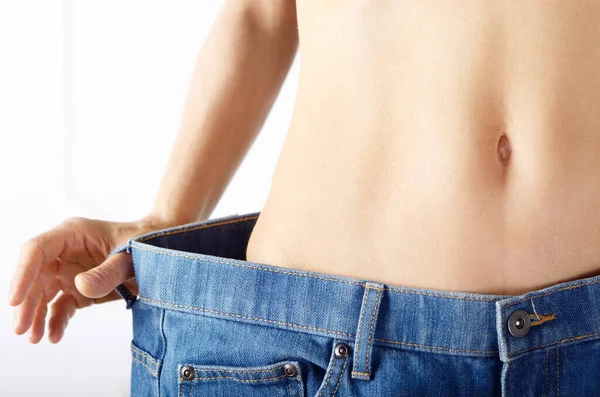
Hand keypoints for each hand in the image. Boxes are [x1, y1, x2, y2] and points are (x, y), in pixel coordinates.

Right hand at [8, 215, 171, 343]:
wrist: (162, 252)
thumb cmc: (145, 245)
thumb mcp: (130, 257)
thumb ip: (107, 272)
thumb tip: (79, 287)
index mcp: (73, 234)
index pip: (37, 250)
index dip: (22, 274)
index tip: (15, 300)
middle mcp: (65, 252)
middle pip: (35, 276)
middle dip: (26, 303)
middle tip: (21, 329)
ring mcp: (70, 271)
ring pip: (43, 294)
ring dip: (36, 316)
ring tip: (34, 338)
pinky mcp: (78, 289)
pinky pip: (60, 306)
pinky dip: (55, 321)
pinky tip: (53, 336)